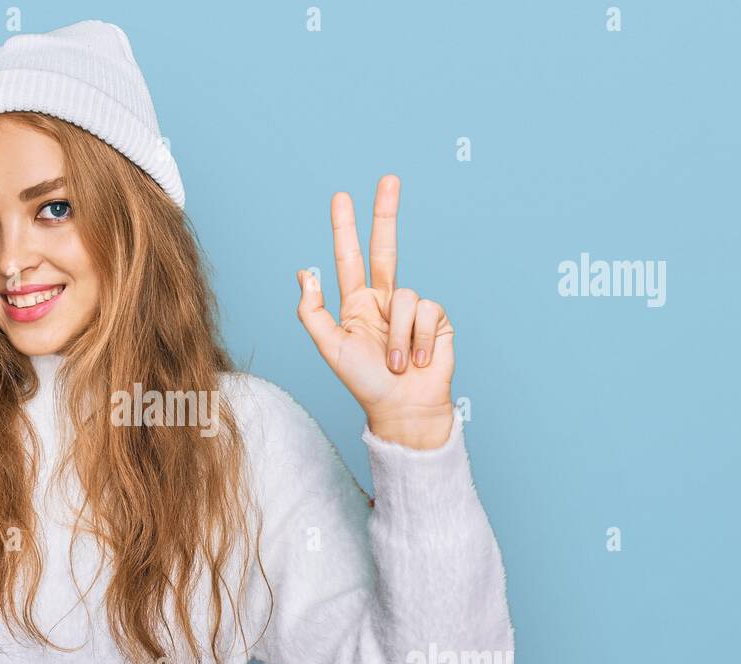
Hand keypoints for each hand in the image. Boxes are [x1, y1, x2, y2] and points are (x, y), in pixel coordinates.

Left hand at [295, 175, 454, 448]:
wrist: (402, 408)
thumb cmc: (364, 382)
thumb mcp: (330, 348)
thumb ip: (312, 312)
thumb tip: (304, 273)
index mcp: (356, 304)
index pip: (349, 258)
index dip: (345, 228)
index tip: (341, 197)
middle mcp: (383, 300)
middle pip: (386, 247)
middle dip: (386, 212)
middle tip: (388, 178)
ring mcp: (411, 308)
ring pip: (403, 296)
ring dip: (397, 336)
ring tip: (396, 363)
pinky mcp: (436, 318)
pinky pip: (425, 310)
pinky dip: (417, 338)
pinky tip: (418, 360)